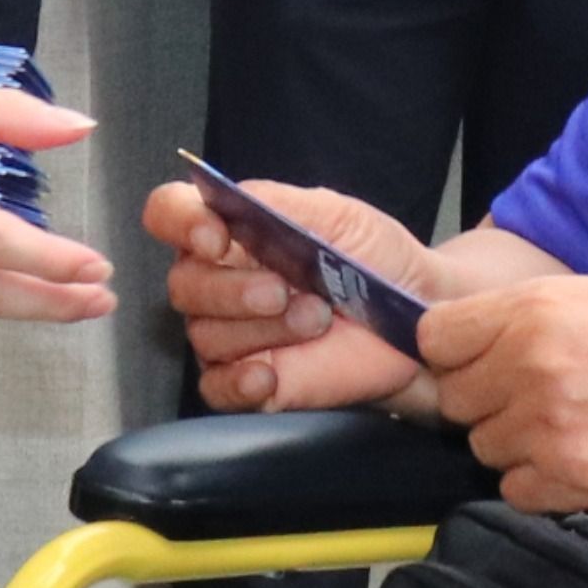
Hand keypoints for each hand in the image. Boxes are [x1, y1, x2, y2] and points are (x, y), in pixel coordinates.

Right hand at [148, 175, 441, 413]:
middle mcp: (219, 281)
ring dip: (258, 330)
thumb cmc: (374, 260)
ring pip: (205, 335)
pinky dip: (237, 383)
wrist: (416, 317)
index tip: (216, 237)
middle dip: (231, 288)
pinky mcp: (248, 382)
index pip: (170, 214)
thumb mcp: (336, 215)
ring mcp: (230, 335)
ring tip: (315, 321)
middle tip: (284, 291)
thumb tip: (226, 199)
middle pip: (182, 283)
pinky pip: (216, 388)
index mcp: (231, 231)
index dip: (180, 223)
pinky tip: (267, 375)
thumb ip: (277, 203)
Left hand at [423, 276, 587, 511]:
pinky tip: (586, 457)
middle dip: (488, 402)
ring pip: (485, 449)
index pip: (435, 339)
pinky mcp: (572, 480)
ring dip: (517, 444)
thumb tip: (465, 341)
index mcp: (532, 309)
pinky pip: (517, 491)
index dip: (456, 353)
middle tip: (543, 397)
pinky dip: (542, 482)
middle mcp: (529, 366)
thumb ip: (524, 317)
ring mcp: (548, 427)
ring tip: (576, 425)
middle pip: (456, 401)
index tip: (482, 360)